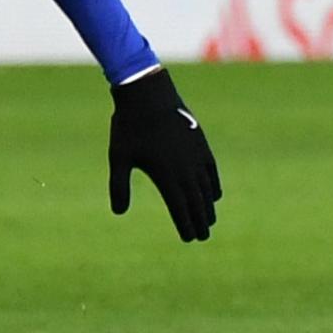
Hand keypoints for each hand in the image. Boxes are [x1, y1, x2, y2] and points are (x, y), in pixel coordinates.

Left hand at [108, 69, 221, 239]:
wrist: (148, 95)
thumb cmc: (129, 127)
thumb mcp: (118, 158)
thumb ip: (118, 187)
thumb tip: (119, 212)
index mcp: (165, 176)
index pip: (180, 209)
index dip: (186, 225)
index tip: (188, 238)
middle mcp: (185, 170)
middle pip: (197, 202)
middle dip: (201, 221)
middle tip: (202, 236)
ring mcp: (195, 156)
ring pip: (207, 189)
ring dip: (209, 207)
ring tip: (210, 221)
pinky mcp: (200, 144)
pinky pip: (211, 171)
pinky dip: (214, 186)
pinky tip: (215, 195)